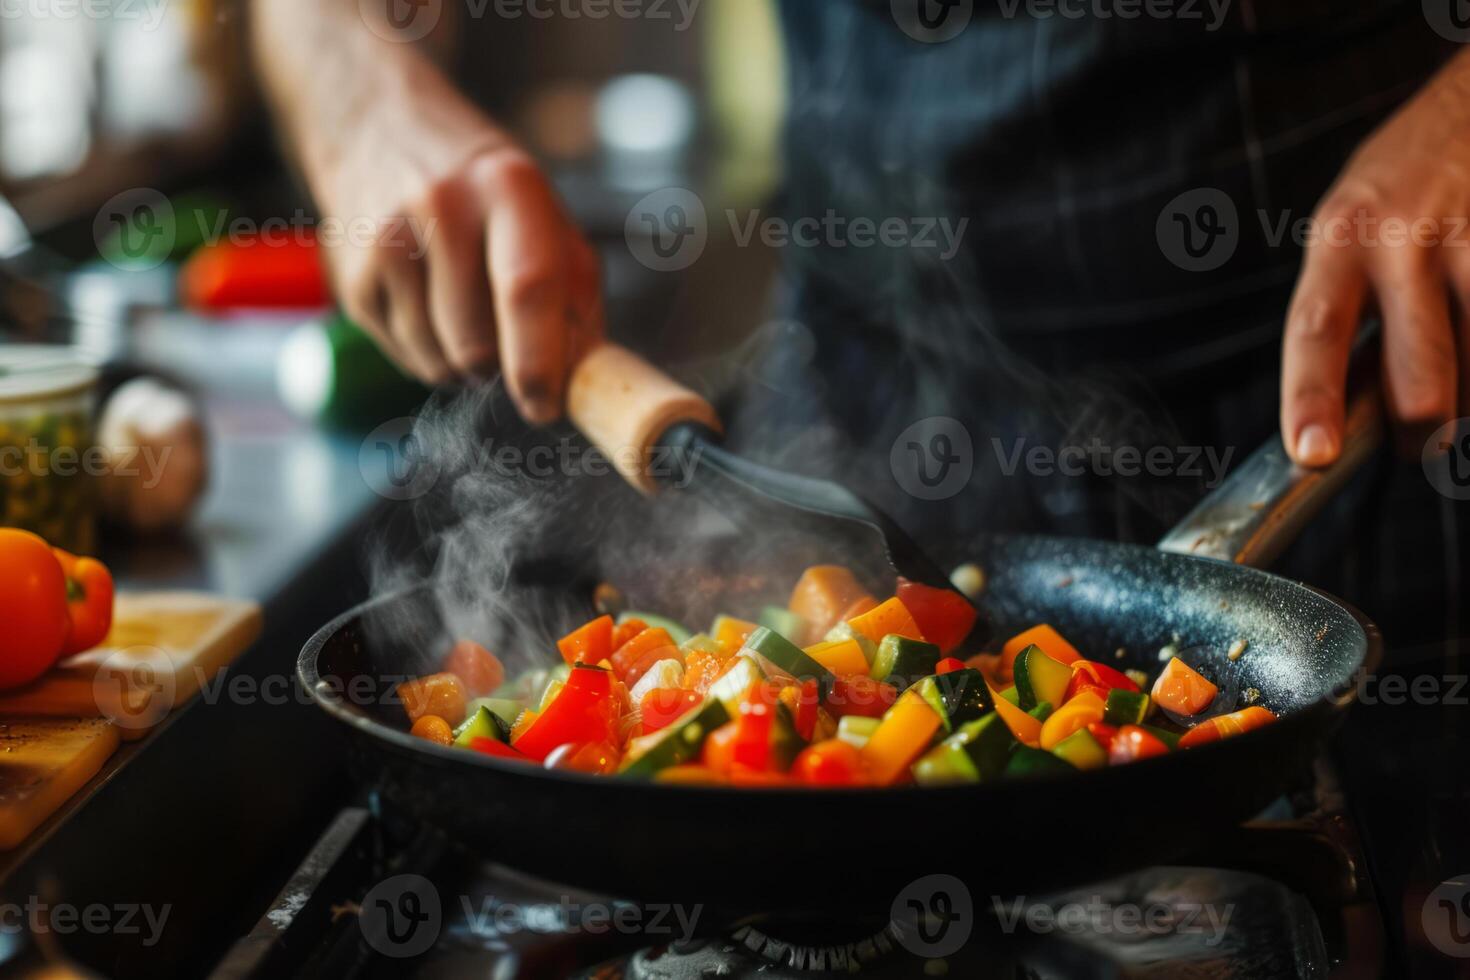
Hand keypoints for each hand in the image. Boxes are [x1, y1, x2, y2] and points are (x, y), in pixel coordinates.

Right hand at [286, 51, 601, 422]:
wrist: (379, 129)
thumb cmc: (484, 191)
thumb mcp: (545, 217)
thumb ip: (575, 296)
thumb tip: (587, 381)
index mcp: (509, 187)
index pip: (527, 286)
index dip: (539, 360)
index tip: (547, 406)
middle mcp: (442, 206)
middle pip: (476, 346)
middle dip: (502, 369)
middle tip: (509, 343)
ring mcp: (387, 241)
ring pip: (440, 364)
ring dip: (464, 364)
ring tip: (463, 308)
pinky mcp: (353, 277)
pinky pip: (406, 359)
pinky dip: (429, 353)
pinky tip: (427, 303)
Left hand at [1281, 51, 1469, 464]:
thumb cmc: (1406, 175)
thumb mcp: (1351, 224)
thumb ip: (1349, 304)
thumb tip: (1352, 407)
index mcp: (1341, 236)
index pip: (1316, 329)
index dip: (1311, 397)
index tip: (1313, 453)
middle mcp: (1405, 237)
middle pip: (1420, 379)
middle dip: (1423, 433)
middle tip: (1422, 443)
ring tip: (1462, 379)